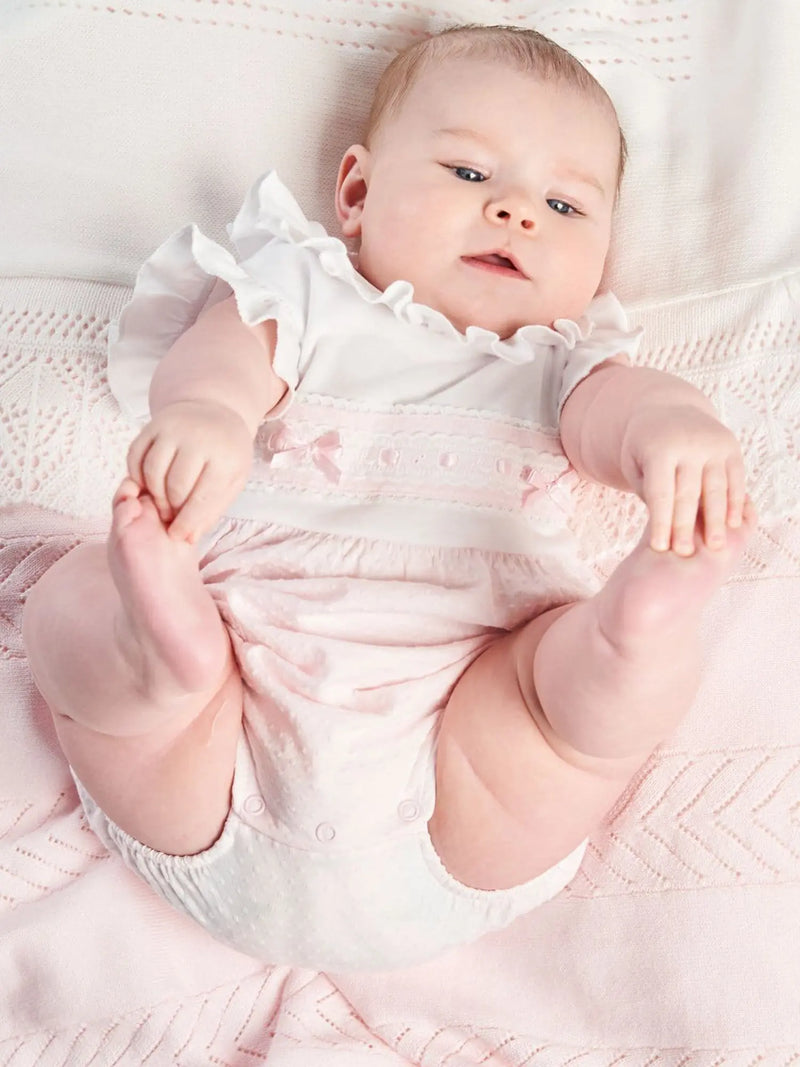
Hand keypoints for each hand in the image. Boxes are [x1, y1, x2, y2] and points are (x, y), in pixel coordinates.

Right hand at [125, 400, 253, 542]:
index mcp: (224, 456)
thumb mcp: (233, 479)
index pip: (202, 497)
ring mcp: (172, 428)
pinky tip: (148, 485)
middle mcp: (197, 439)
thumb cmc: (226, 452)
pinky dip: (137, 475)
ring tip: (162, 503)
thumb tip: (188, 537)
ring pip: (152, 471)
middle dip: (171, 508)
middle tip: (171, 517)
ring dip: (153, 494)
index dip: (188, 522)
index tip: (178, 536)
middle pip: (175, 485)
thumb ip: (212, 508)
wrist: (215, 410)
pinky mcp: (152, 424)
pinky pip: (135, 455)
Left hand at [620, 404, 749, 555]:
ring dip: (716, 519)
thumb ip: (650, 492)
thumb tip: (668, 524)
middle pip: (688, 492)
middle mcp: (689, 444)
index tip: (660, 548)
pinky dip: (735, 501)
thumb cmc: (643, 450)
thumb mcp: (635, 466)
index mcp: (659, 449)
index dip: (661, 521)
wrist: (666, 410)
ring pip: (716, 487)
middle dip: (686, 525)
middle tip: (685, 554)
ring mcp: (713, 444)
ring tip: (715, 547)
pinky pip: (735, 478)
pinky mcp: (730, 446)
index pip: (660, 492)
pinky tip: (732, 524)